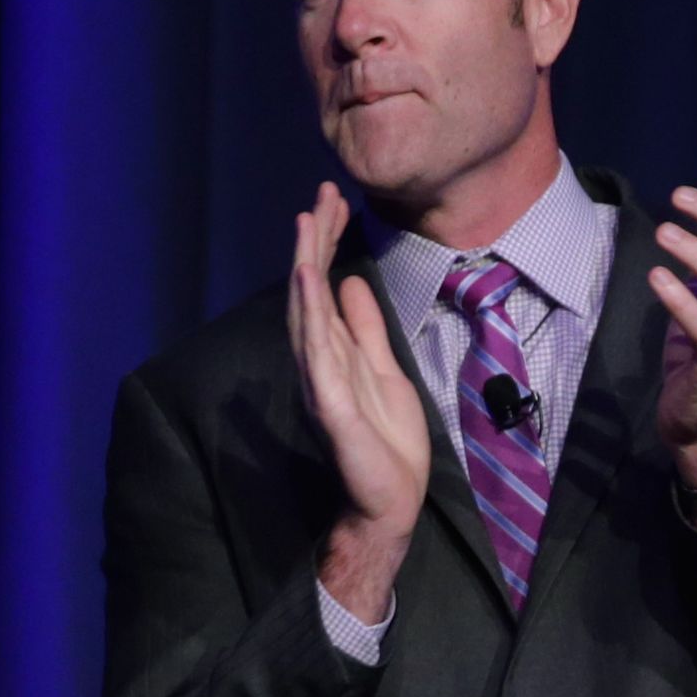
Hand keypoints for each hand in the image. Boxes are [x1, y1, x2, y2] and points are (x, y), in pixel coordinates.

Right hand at [288, 183, 429, 618]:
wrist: (390, 502)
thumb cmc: (387, 442)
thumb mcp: (386, 370)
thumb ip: (365, 329)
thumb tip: (352, 281)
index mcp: (333, 352)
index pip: (325, 288)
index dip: (327, 245)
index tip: (333, 203)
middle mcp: (319, 360)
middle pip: (311, 291)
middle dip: (316, 242)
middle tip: (322, 193)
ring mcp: (322, 381)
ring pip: (308, 313)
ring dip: (306, 266)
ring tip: (308, 223)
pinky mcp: (331, 406)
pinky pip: (318, 354)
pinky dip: (310, 315)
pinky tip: (309, 281)